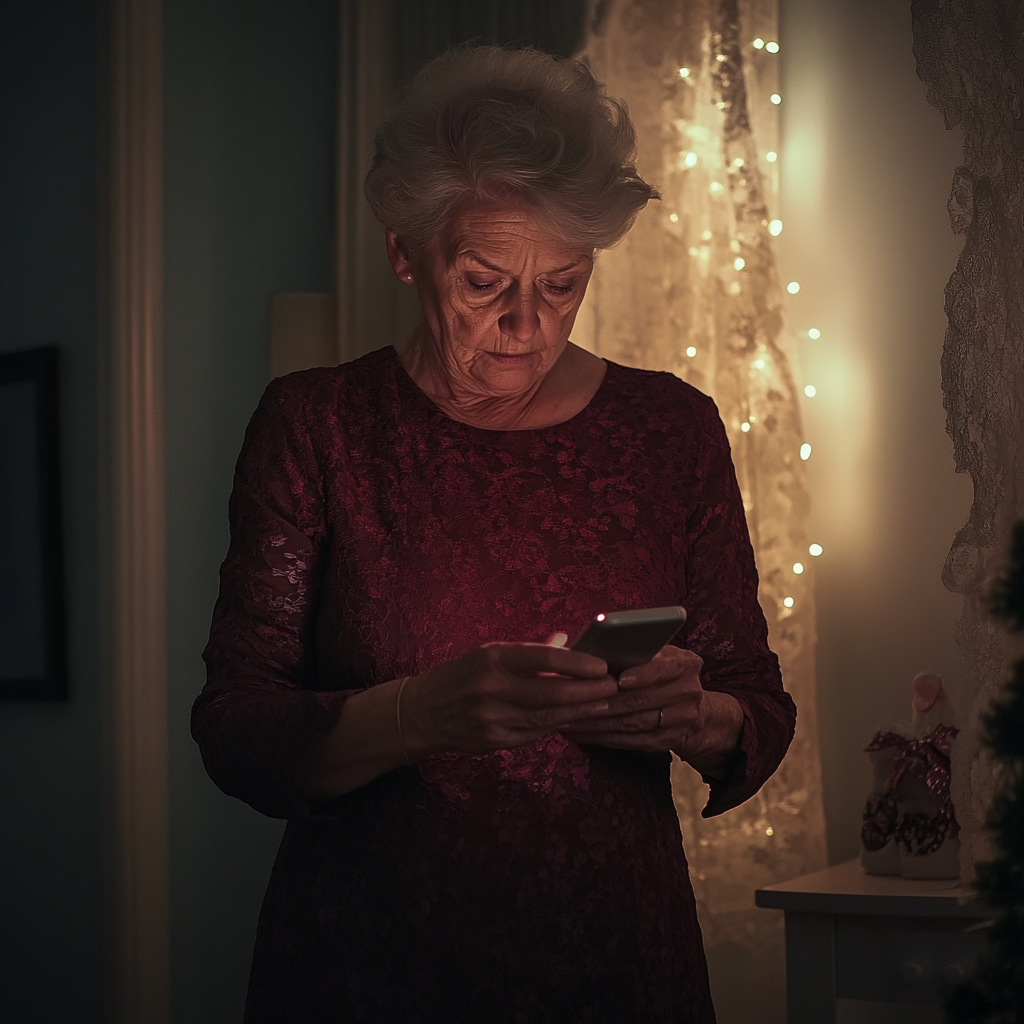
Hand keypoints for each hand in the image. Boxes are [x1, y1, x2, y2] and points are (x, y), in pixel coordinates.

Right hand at [401, 642, 619, 757]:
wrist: (421, 712)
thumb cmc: (461, 675)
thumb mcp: (488, 653)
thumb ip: (528, 651)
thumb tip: (565, 640)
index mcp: (492, 658)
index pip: (544, 658)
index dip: (577, 663)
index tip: (601, 665)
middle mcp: (492, 687)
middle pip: (552, 692)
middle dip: (588, 691)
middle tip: (612, 687)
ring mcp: (492, 718)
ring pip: (548, 717)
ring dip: (580, 710)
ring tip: (602, 703)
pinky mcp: (494, 740)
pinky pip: (535, 733)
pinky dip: (558, 725)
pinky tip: (576, 718)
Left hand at [558, 646, 743, 775]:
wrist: (692, 708)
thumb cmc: (660, 672)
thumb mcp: (657, 655)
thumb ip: (635, 651)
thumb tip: (591, 649)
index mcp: (685, 664)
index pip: (663, 668)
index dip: (641, 675)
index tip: (619, 679)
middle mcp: (688, 692)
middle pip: (641, 700)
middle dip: (603, 701)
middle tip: (571, 700)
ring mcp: (681, 720)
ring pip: (632, 723)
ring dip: (596, 722)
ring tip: (567, 718)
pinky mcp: (667, 742)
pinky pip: (630, 741)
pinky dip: (601, 737)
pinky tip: (580, 732)